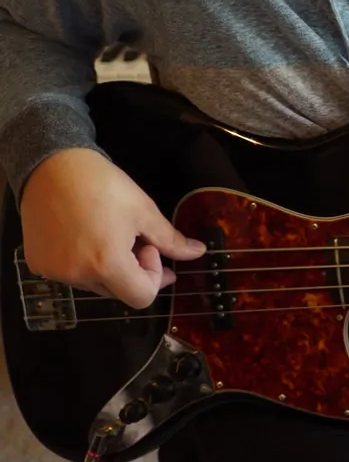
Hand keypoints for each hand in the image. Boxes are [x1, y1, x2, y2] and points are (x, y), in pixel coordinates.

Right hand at [20, 148, 205, 308]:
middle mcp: (76, 276)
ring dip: (110, 268)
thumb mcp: (144, 212)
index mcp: (106, 265)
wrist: (52, 164)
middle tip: (137, 241)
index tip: (150, 246)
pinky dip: (85, 264)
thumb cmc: (102, 185)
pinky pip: (71, 275)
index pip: (142, 297)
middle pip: (119, 292)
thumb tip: (198, 253)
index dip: (154, 275)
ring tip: (110, 235)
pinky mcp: (38, 263)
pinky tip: (88, 237)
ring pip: (96, 285)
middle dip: (135, 272)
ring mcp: (53, 272)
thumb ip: (171, 241)